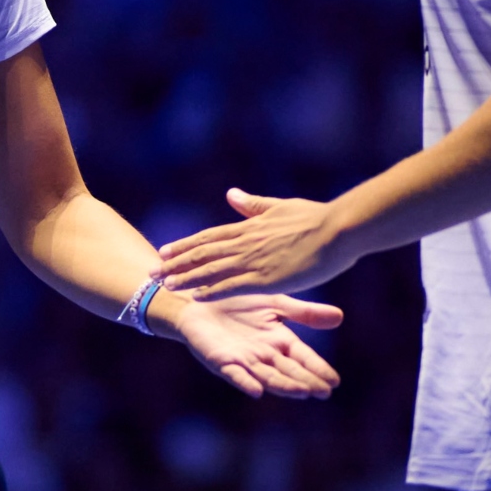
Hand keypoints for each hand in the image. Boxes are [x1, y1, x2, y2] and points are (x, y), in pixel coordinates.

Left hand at [156, 188, 353, 298]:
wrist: (338, 229)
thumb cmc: (315, 218)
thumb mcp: (279, 206)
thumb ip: (252, 204)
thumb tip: (230, 193)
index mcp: (249, 227)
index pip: (208, 237)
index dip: (184, 245)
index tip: (165, 251)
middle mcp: (245, 242)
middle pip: (202, 253)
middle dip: (175, 263)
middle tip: (152, 271)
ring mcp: (254, 260)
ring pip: (211, 269)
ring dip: (186, 277)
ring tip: (165, 285)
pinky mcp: (267, 277)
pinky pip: (232, 285)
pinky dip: (212, 291)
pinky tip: (196, 297)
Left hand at [161, 288, 343, 398]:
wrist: (199, 299)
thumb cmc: (238, 301)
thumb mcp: (275, 303)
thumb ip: (303, 312)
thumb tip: (340, 317)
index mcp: (279, 341)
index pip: (303, 358)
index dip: (318, 369)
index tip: (335, 382)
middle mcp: (264, 355)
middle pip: (289, 371)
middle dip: (306, 382)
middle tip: (324, 392)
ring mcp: (244, 360)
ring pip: (267, 376)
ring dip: (284, 386)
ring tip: (302, 392)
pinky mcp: (222, 362)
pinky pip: (236, 375)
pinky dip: (246, 382)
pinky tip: (257, 391)